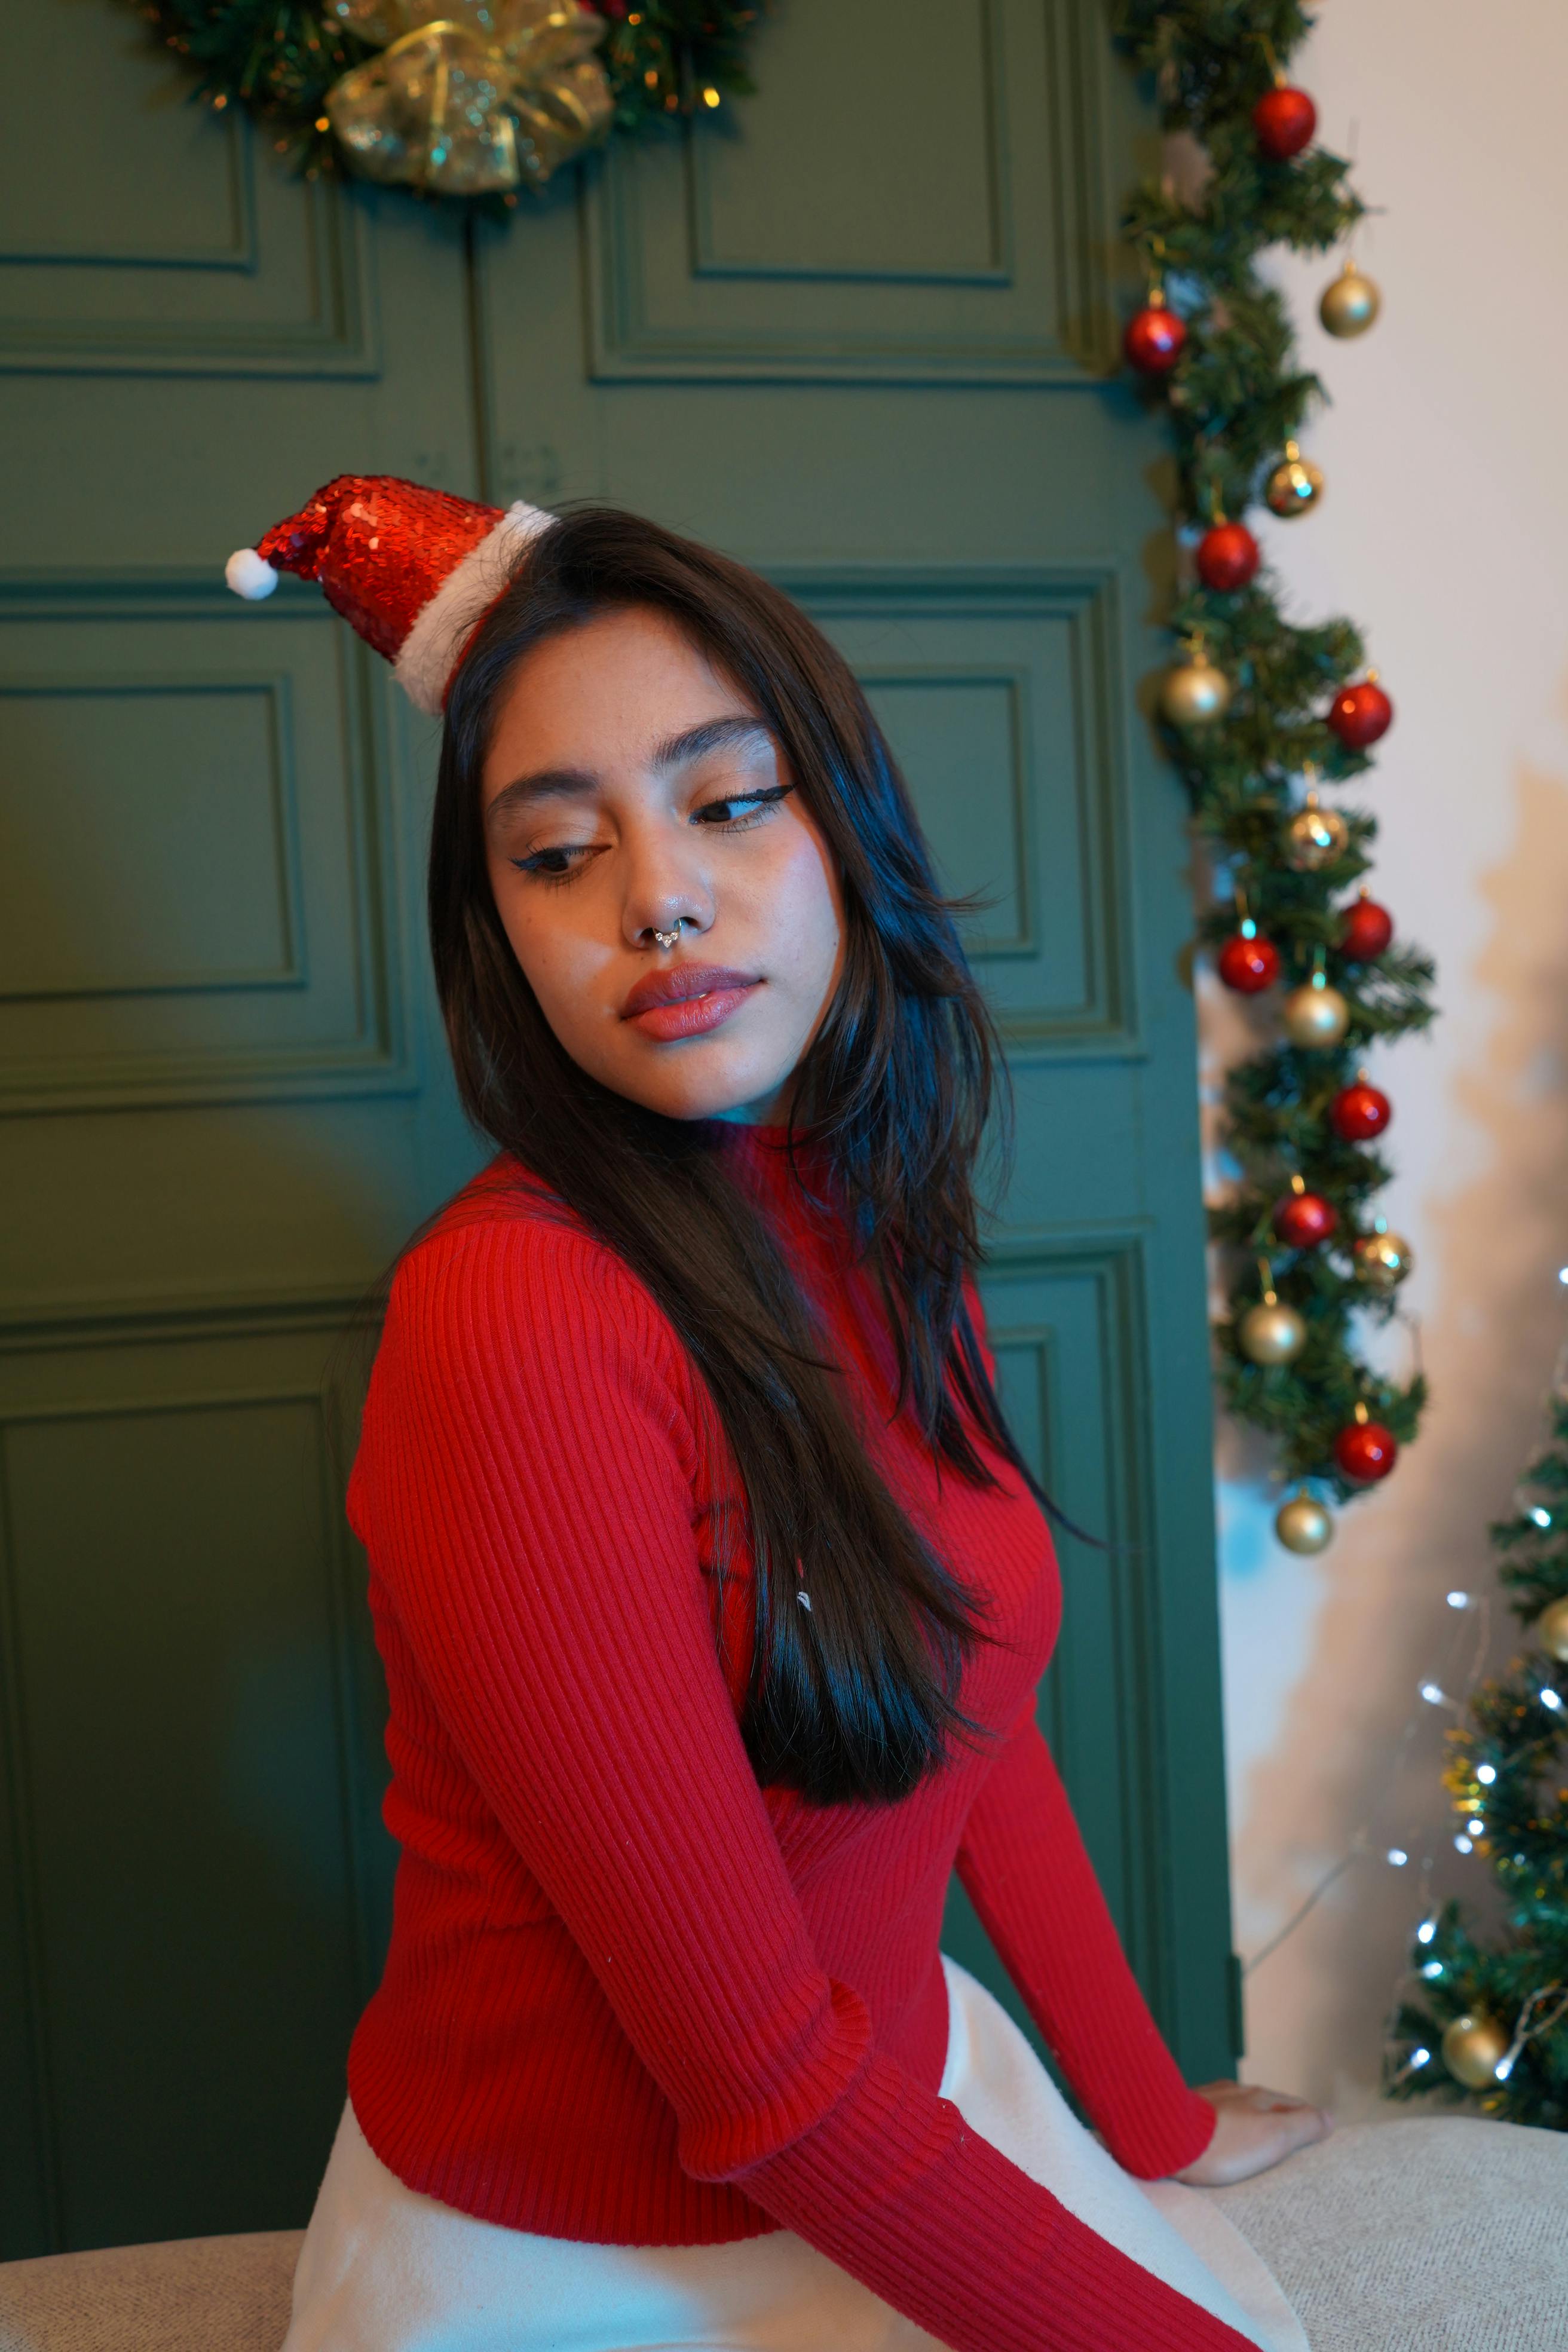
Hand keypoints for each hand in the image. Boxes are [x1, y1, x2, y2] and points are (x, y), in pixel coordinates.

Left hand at [1172, 2080, 1333, 2185]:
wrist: (1165, 2140)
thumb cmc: (1223, 2144)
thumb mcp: (1274, 2137)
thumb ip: (1303, 2125)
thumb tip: (1330, 2116)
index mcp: (1258, 2096)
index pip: (1293, 2104)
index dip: (1307, 2119)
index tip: (1316, 2133)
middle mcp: (1233, 2092)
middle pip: (1263, 2105)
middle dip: (1277, 2120)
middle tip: (1288, 2142)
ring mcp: (1207, 2101)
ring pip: (1236, 2110)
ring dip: (1247, 2124)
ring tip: (1253, 2144)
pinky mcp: (1185, 2115)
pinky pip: (1211, 2120)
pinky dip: (1221, 2130)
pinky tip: (1215, 2142)